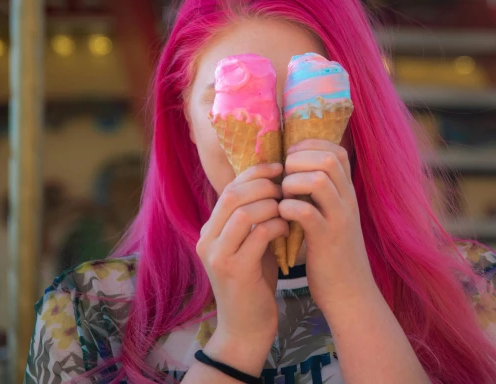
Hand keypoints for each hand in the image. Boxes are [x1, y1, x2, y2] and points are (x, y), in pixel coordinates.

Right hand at [195, 163, 287, 372]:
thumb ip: (256, 219)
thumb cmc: (255, 283)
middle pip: (232, 194)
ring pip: (243, 212)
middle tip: (286, 184)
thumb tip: (276, 183)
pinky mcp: (233, 270)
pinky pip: (257, 235)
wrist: (246, 328)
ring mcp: (217, 255)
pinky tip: (287, 227)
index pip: (229, 187)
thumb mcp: (251, 244)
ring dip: (271, 204)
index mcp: (210, 230)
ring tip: (288, 206)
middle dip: (264, 184)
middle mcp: (206, 239)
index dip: (255, 173)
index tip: (279, 167)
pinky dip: (276, 225)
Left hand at [279, 140, 377, 310]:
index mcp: (347, 194)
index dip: (311, 146)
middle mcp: (347, 201)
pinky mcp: (326, 240)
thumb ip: (321, 196)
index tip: (291, 157)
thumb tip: (295, 173)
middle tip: (284, 176)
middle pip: (329, 158)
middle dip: (300, 159)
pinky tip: (283, 216)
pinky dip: (289, 208)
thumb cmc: (333, 255)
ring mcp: (339, 220)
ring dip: (293, 182)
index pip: (336, 150)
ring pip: (319, 180)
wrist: (350, 294)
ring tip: (283, 195)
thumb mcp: (332, 218)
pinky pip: (307, 212)